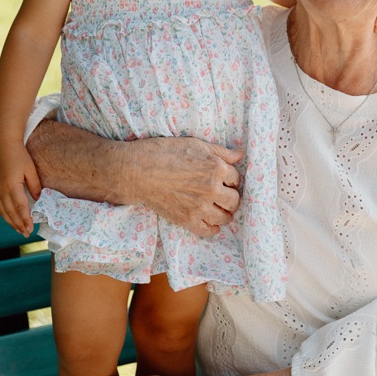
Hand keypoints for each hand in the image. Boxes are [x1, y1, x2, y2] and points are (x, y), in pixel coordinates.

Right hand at [0, 141, 40, 235]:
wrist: (3, 143)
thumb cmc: (19, 155)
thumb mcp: (31, 170)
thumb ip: (35, 186)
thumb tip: (38, 200)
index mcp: (11, 186)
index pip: (20, 208)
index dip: (25, 220)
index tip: (31, 229)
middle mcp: (1, 190)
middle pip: (10, 212)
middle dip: (18, 224)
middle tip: (26, 233)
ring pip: (1, 210)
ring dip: (10, 221)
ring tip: (18, 229)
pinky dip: (2, 213)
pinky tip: (7, 217)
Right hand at [27, 118, 243, 237]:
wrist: (136, 171)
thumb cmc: (163, 152)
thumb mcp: (195, 144)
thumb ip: (220, 151)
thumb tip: (241, 154)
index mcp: (215, 168)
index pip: (236, 179)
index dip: (230, 179)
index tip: (222, 179)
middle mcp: (211, 189)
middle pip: (235, 200)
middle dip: (231, 197)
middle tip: (223, 195)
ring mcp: (199, 207)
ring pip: (225, 218)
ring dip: (225, 214)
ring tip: (218, 209)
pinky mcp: (186, 220)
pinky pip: (209, 231)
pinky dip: (212, 228)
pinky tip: (209, 221)